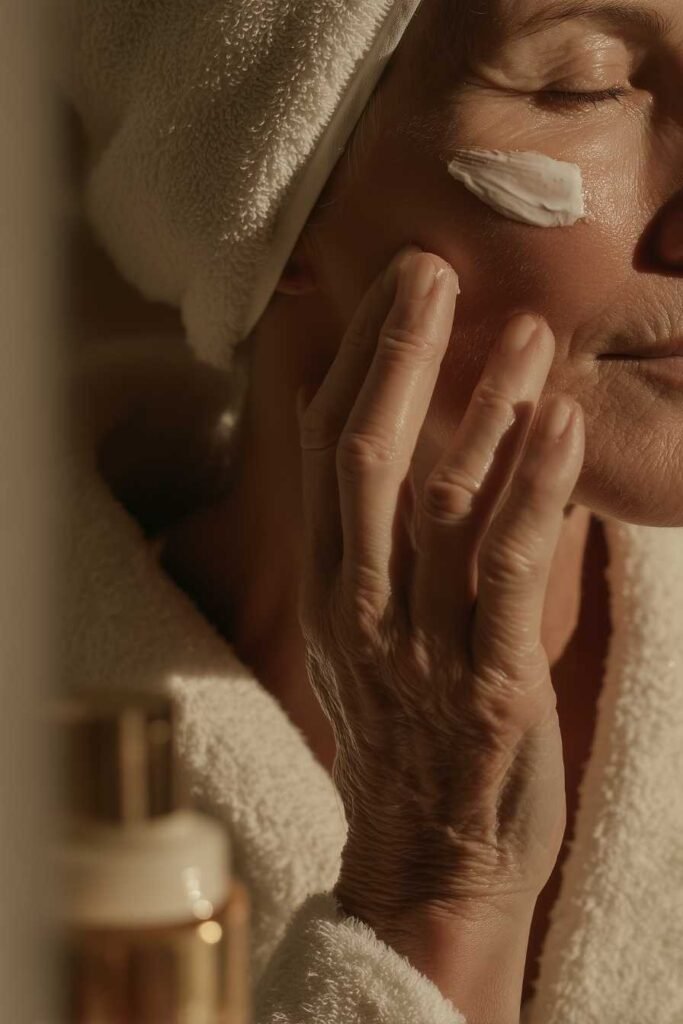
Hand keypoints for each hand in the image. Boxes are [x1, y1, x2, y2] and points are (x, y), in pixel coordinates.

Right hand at [295, 245, 584, 930]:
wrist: (428, 862)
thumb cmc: (407, 739)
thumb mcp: (367, 638)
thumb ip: (376, 547)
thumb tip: (401, 451)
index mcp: (327, 587)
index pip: (324, 449)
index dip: (358, 361)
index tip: (394, 290)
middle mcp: (357, 606)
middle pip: (365, 455)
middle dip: (397, 356)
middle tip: (433, 270)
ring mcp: (416, 645)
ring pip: (440, 501)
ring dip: (481, 406)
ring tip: (525, 331)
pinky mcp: (486, 682)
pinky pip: (506, 570)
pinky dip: (534, 490)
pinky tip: (560, 424)